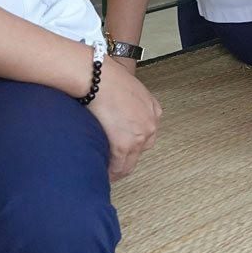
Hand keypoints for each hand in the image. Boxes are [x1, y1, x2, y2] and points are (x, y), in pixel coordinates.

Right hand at [83, 48, 161, 180]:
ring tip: (106, 173)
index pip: (147, 135)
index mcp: (153, 111)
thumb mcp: (130, 89)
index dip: (134, 146)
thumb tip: (119, 112)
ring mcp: (139, 137)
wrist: (98, 78)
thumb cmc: (107, 78)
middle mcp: (150, 125)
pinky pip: (118, 166)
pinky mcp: (124, 145)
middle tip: (112, 163)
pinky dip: (110, 173)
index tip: (124, 151)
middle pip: (140, 151)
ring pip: (129, 163)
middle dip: (126, 159)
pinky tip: (102, 174)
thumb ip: (131, 104)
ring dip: (118, 170)